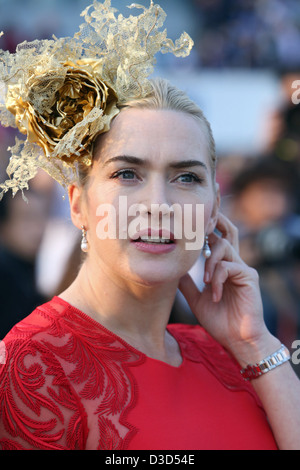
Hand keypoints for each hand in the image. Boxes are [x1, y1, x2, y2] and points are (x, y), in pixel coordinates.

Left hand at [179, 213, 278, 364]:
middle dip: (217, 222)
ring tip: (204, 281)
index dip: (208, 230)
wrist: (237, 340)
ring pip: (224, 247)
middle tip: (203, 219)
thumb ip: (187, 284)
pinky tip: (214, 294)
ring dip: (209, 261)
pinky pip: (229, 267)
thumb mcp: (197, 300)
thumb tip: (174, 271)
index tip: (192, 224)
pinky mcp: (249, 277)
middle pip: (229, 233)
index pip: (217, 241)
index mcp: (223, 268)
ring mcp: (243, 269)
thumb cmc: (220, 321)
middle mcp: (234, 264)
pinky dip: (217, 278)